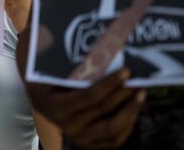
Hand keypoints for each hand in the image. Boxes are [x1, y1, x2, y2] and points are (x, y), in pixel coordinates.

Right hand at [26, 69, 145, 148]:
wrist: (42, 100)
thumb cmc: (48, 80)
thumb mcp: (52, 70)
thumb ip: (69, 62)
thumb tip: (98, 43)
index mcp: (57, 106)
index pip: (89, 96)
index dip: (110, 84)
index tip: (126, 71)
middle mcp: (67, 125)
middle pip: (103, 109)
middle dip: (124, 92)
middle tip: (138, 78)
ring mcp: (79, 136)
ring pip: (112, 129)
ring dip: (131, 110)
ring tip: (140, 93)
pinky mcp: (89, 143)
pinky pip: (114, 140)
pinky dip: (128, 125)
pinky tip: (134, 109)